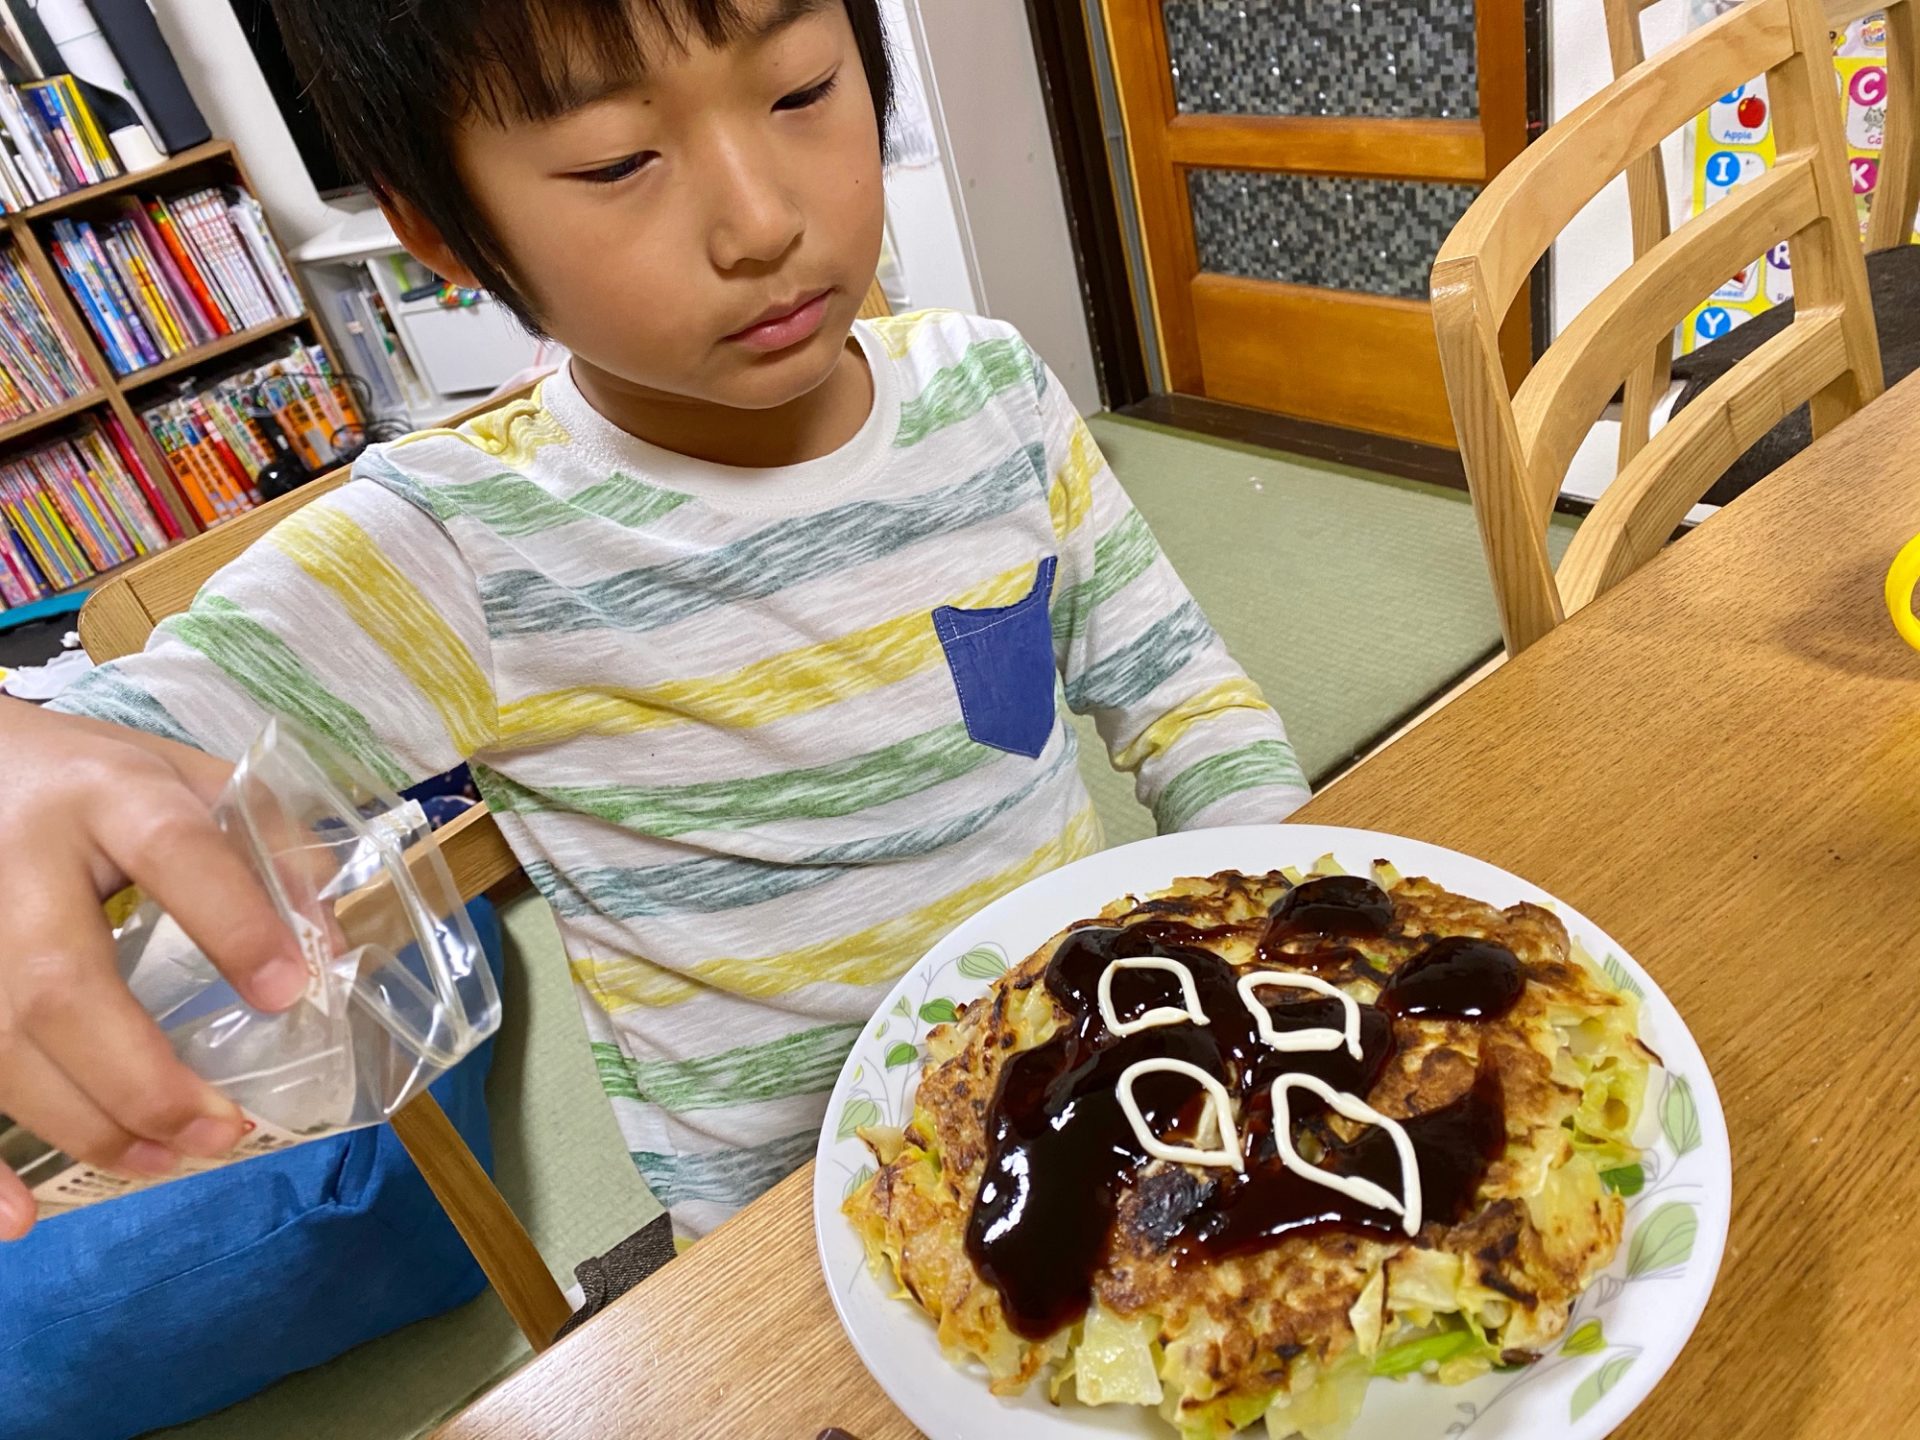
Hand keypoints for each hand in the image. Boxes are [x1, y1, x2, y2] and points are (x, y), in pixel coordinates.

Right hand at [0, 700, 306, 1238]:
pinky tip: (13, 1223)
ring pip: (0, 1046)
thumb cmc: (86, 780)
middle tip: (222, 1130)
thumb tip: (329, 942)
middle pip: (61, 987)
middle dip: (142, 1077)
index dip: (232, 922)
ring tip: (165, 1159)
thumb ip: (266, 843)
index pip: (175, 852)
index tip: (285, 991)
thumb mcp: (181, 775)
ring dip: (84, 1124)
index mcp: (107, 795)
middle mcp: (18, 867)